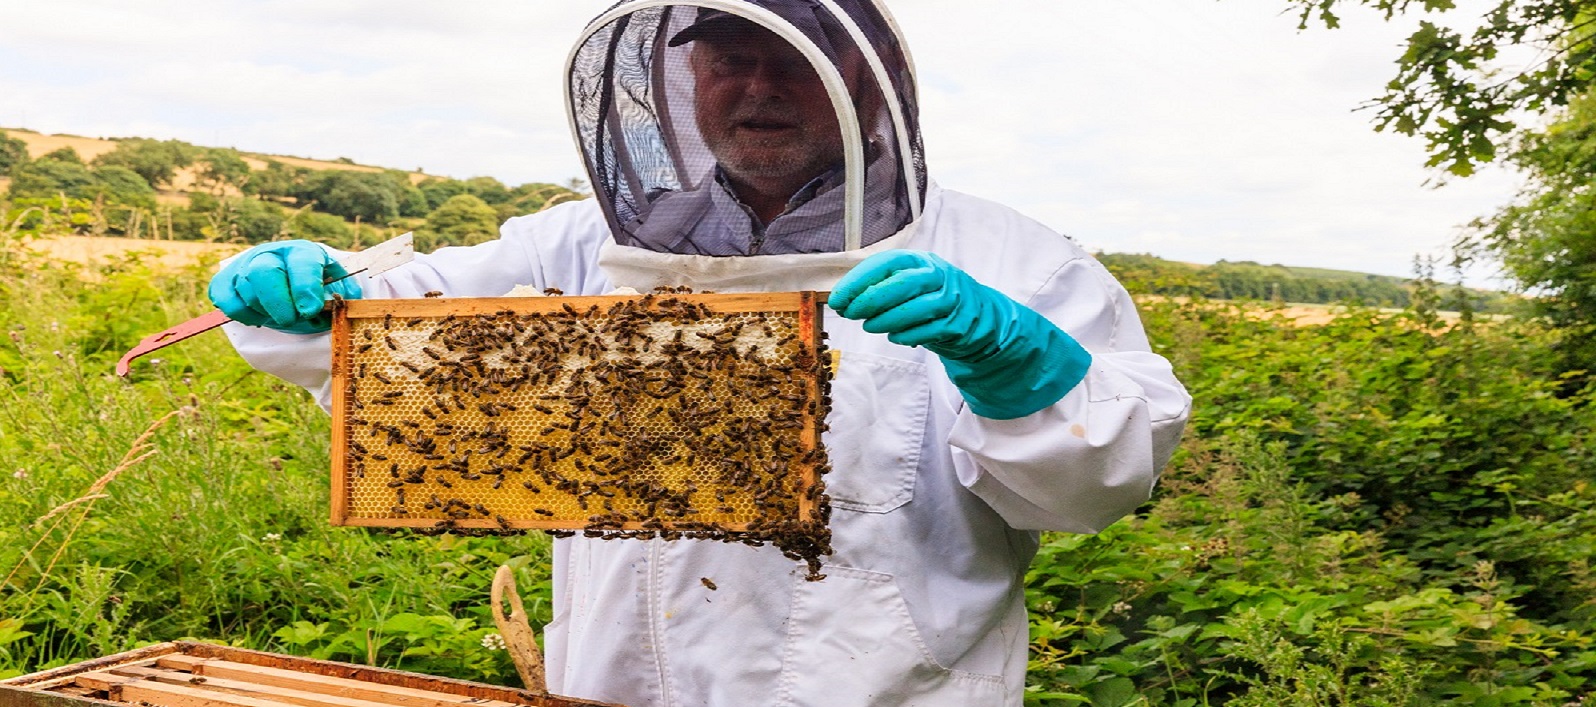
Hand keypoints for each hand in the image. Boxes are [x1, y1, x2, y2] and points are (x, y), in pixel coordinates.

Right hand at [208, 240, 361, 333]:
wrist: (285, 280)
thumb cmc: (314, 286)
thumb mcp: (334, 285)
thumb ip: (342, 294)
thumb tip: (344, 303)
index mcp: (301, 251)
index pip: (301, 263)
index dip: (305, 288)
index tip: (311, 310)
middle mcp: (270, 254)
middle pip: (264, 273)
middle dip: (278, 302)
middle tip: (290, 320)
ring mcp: (243, 266)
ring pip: (247, 292)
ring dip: (266, 313)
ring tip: (283, 316)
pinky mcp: (224, 283)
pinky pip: (229, 303)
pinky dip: (245, 316)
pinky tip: (262, 315)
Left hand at [828, 250, 1090, 418]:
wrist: (981, 319)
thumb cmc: (934, 301)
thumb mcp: (911, 286)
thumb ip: (883, 287)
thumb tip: (845, 298)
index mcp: (922, 261)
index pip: (886, 263)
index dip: (859, 280)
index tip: (839, 297)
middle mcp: (939, 275)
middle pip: (901, 283)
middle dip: (870, 299)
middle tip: (849, 312)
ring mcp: (952, 299)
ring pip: (915, 307)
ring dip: (886, 318)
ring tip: (868, 326)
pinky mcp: (958, 323)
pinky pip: (929, 329)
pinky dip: (908, 334)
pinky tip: (894, 337)